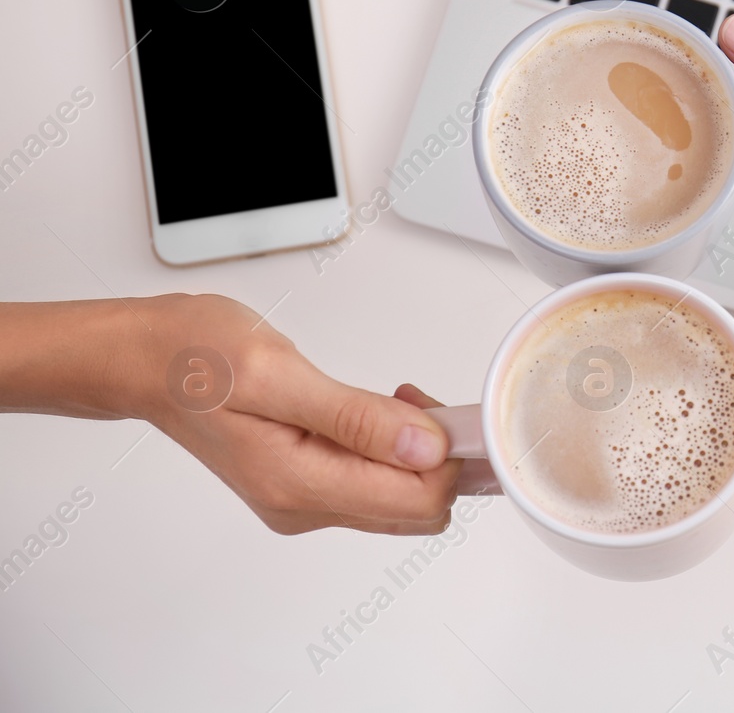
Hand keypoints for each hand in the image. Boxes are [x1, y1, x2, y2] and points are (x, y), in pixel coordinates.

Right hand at [136, 294, 459, 535]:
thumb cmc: (198, 357)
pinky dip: (394, 451)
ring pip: (401, 501)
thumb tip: (425, 447)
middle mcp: (302, 506)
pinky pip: (375, 485)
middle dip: (440, 457)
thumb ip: (357, 417)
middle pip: (418, 509)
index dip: (451, 455)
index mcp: (297, 484)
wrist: (149, 362)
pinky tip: (378, 413)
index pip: (418, 501)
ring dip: (418, 453)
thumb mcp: (279, 372)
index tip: (449, 410)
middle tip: (419, 401)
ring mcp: (302, 503)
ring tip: (394, 400)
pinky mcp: (304, 488)